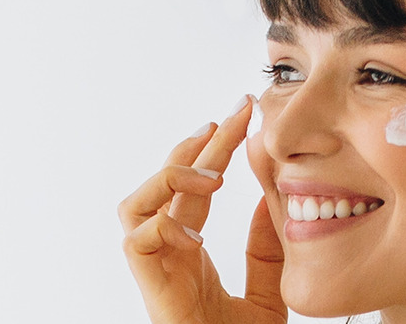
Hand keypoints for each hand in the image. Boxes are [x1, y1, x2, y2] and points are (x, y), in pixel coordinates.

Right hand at [118, 96, 286, 323]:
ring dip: (171, 178)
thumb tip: (271, 201)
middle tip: (234, 116)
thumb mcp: (268, 289)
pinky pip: (137, 242)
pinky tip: (199, 220)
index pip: (196, 189)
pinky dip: (163, 221)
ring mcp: (157, 271)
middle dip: (199, 146)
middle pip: (168, 187)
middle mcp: (169, 255)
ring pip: (135, 205)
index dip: (215, 150)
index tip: (243, 116)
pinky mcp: (154, 290)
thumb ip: (265, 250)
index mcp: (192, 251)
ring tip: (212, 173)